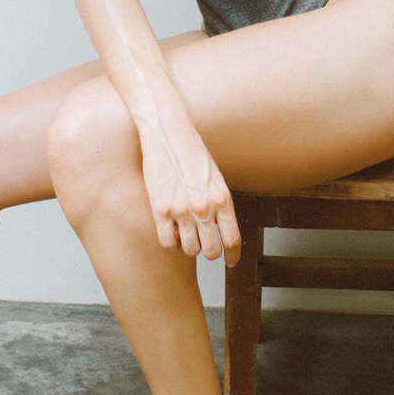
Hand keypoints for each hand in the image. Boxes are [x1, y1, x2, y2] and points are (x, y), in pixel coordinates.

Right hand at [137, 107, 240, 265]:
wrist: (167, 132)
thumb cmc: (191, 151)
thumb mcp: (214, 177)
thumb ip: (218, 203)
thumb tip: (220, 227)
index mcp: (222, 198)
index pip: (232, 240)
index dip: (232, 256)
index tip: (230, 262)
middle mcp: (204, 207)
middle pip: (211, 251)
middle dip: (210, 252)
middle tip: (204, 246)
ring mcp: (181, 210)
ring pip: (190, 250)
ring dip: (189, 247)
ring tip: (186, 234)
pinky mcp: (160, 209)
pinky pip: (167, 242)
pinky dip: (170, 241)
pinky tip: (171, 231)